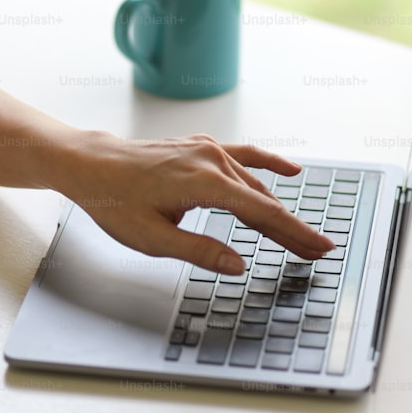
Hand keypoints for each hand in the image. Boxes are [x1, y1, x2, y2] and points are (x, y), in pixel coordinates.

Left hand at [60, 133, 334, 274]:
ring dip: (279, 206)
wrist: (92, 166)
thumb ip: (200, 251)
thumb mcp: (153, 239)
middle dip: (291, 227)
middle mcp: (211, 160)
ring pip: (254, 182)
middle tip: (318, 250)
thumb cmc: (115, 201)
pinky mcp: (200, 147)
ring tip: (302, 230)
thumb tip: (238, 265)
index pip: (262, 214)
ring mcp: (207, 150)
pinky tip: (289, 170)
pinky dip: (267, 163)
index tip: (319, 248)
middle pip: (263, 199)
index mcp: (204, 183)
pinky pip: (243, 155)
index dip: (294, 234)